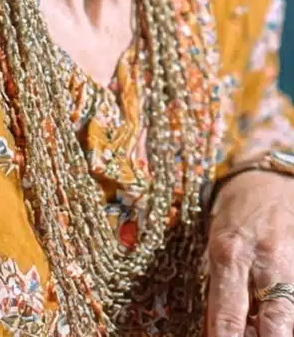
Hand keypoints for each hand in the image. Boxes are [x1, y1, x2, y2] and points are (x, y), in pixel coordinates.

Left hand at [207, 170, 293, 336]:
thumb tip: (220, 330)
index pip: (227, 312)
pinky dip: (290, 316)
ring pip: (291, 315)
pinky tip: (281, 319)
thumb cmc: (236, 216)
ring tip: (263, 331)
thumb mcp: (217, 245)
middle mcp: (264, 260)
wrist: (269, 182)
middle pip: (274, 322)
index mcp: (229, 253)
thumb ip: (221, 287)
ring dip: (277, 330)